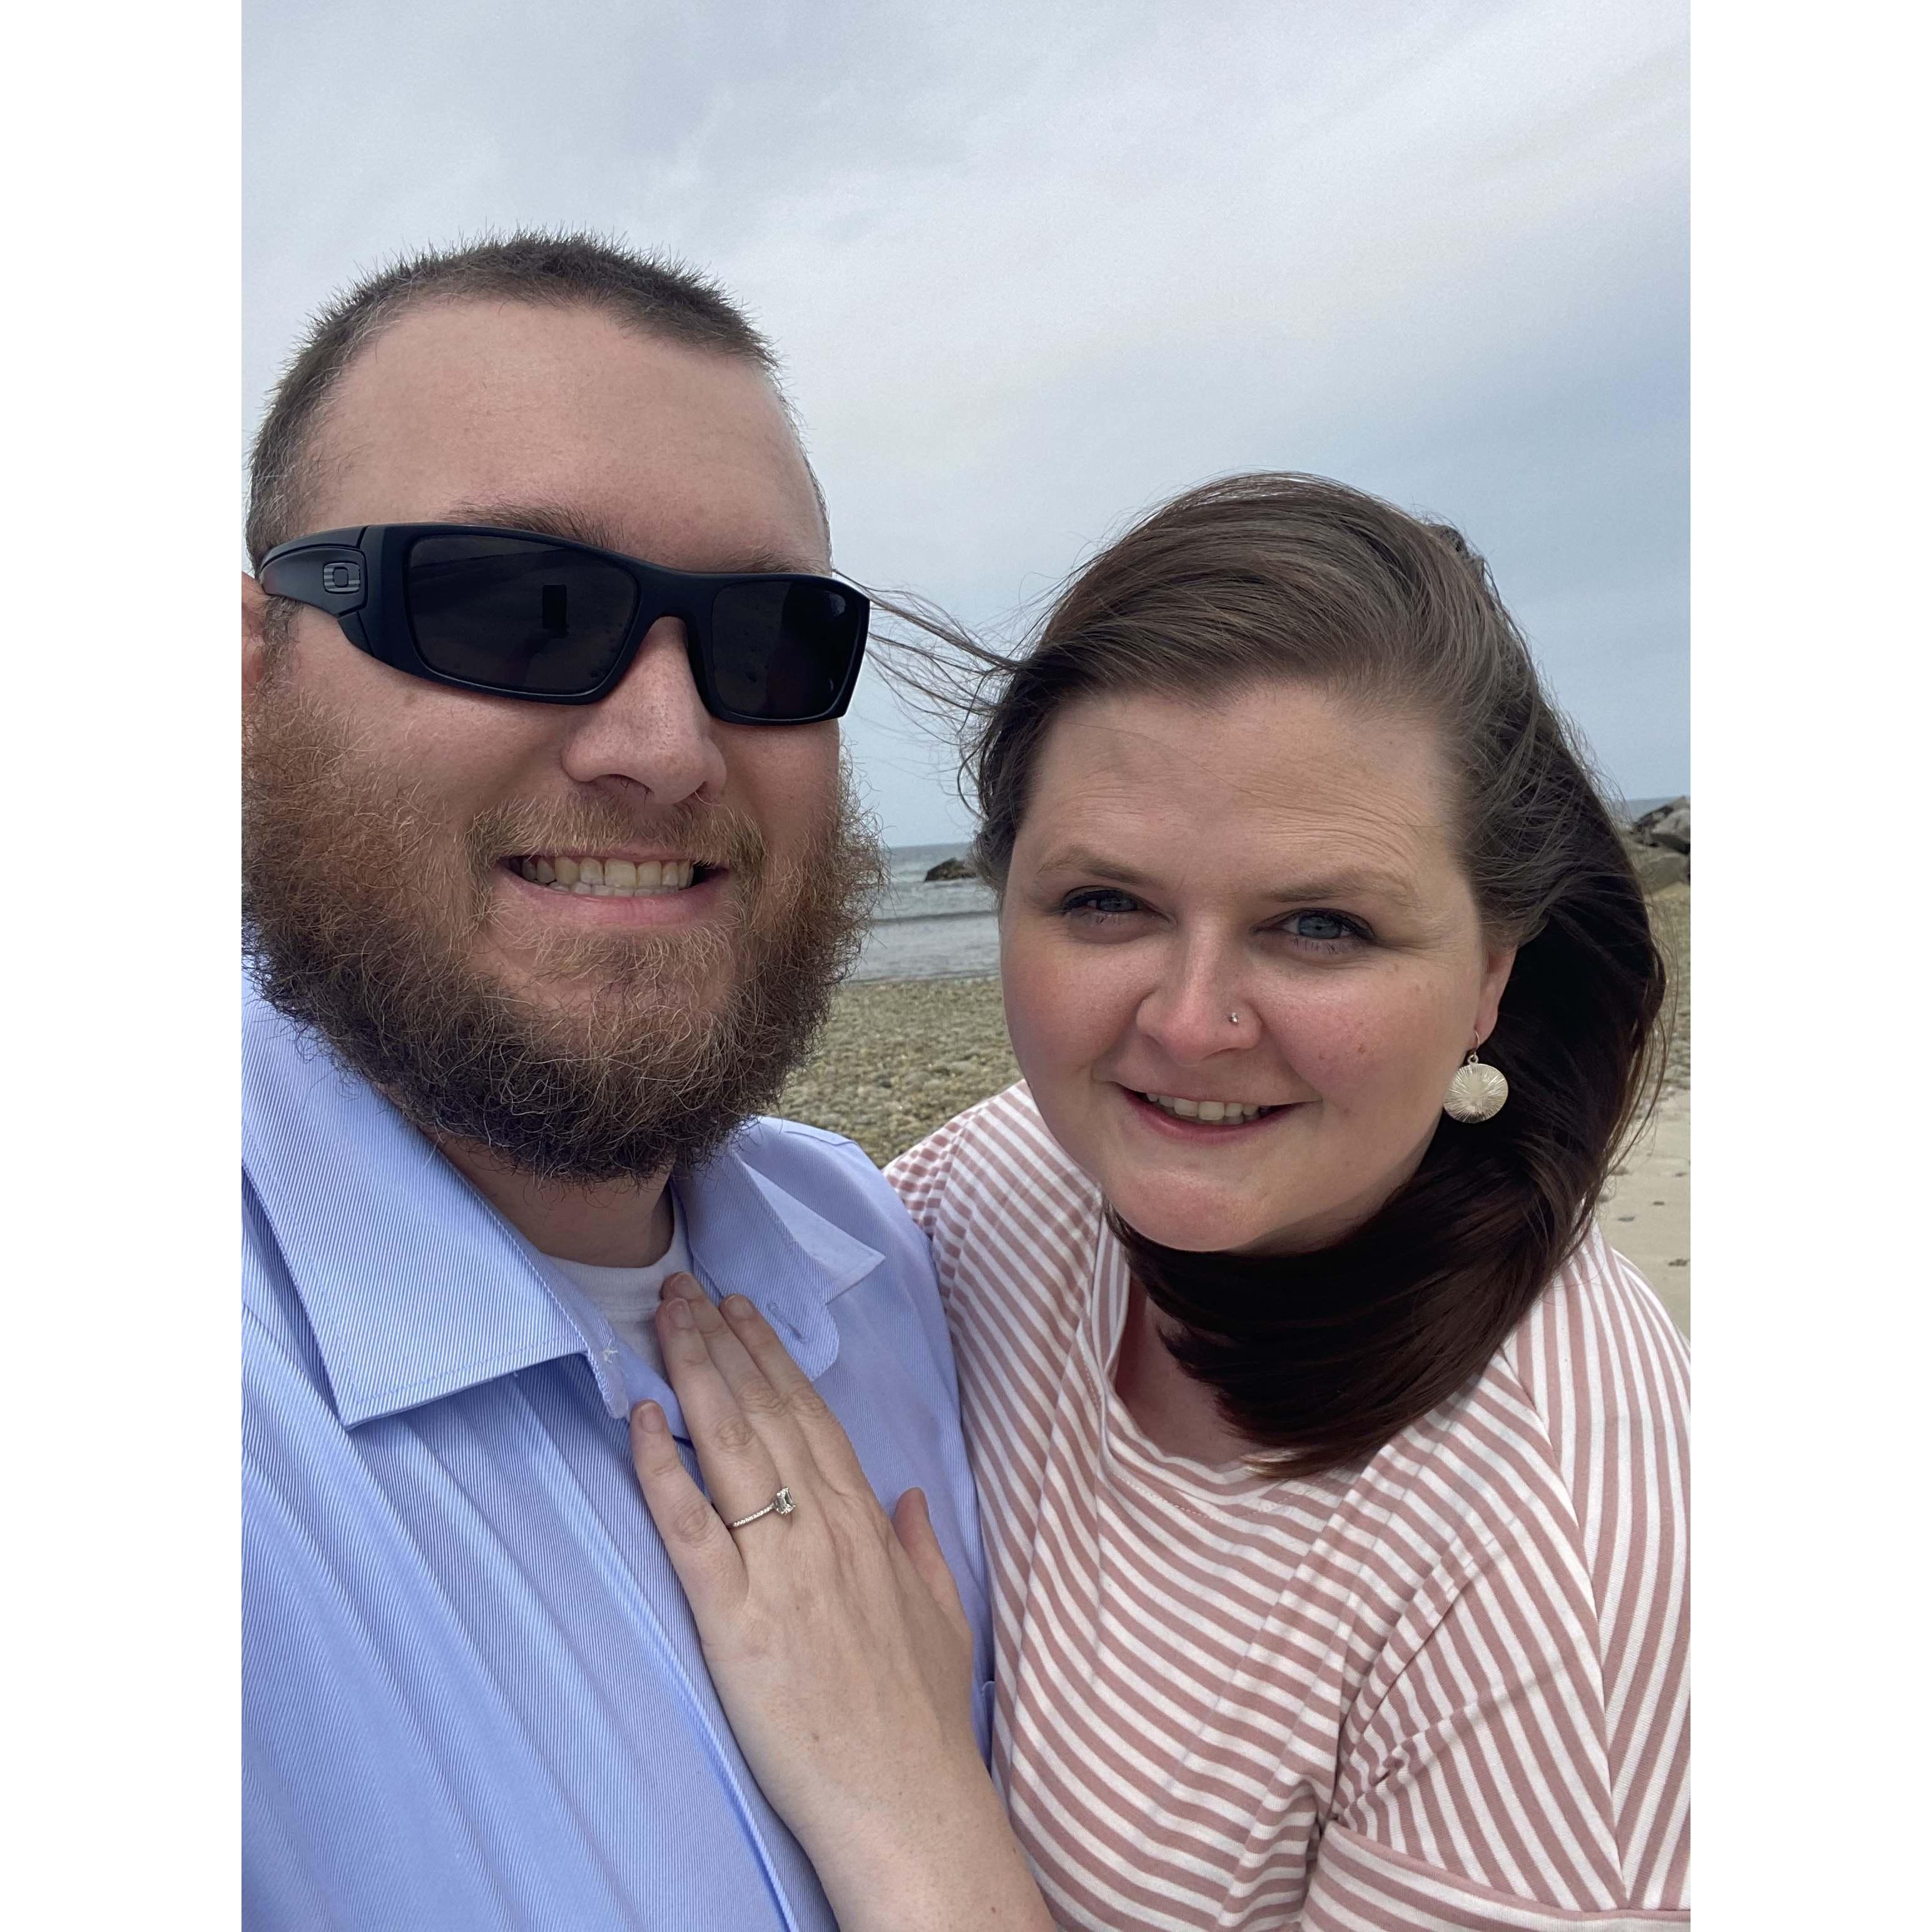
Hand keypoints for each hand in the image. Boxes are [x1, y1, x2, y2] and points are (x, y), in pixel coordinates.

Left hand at [630, 1275, 1050, 1931]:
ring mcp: (780, 1569)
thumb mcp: (942, 1620)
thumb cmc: (919, 1722)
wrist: (907, 1806)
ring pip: (730, 1448)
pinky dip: (661, 1468)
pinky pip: (690, 1526)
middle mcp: (825, 1531)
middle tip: (683, 1287)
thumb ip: (921, 1551)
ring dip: (694, 1374)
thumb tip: (908, 1496)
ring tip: (663, 1320)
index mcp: (868, 1528)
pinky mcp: (737, 1617)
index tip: (742, 1311)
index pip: (813, 1420)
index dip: (772, 1359)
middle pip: (767, 1415)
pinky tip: (638, 1419)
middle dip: (723, 1343)